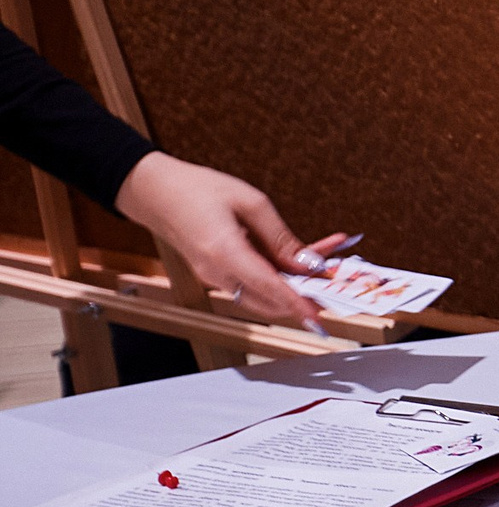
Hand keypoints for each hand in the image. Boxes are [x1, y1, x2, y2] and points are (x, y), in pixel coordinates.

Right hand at [114, 152, 325, 328]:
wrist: (156, 192)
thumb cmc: (198, 190)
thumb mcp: (251, 203)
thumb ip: (280, 238)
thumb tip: (307, 263)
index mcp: (224, 253)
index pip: (268, 287)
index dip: (296, 303)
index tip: (319, 316)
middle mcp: (217, 273)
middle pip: (268, 300)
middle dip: (302, 296)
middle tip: (334, 283)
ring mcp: (215, 276)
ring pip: (262, 293)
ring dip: (293, 284)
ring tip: (324, 262)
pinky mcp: (217, 273)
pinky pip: (252, 282)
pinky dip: (277, 275)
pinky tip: (298, 258)